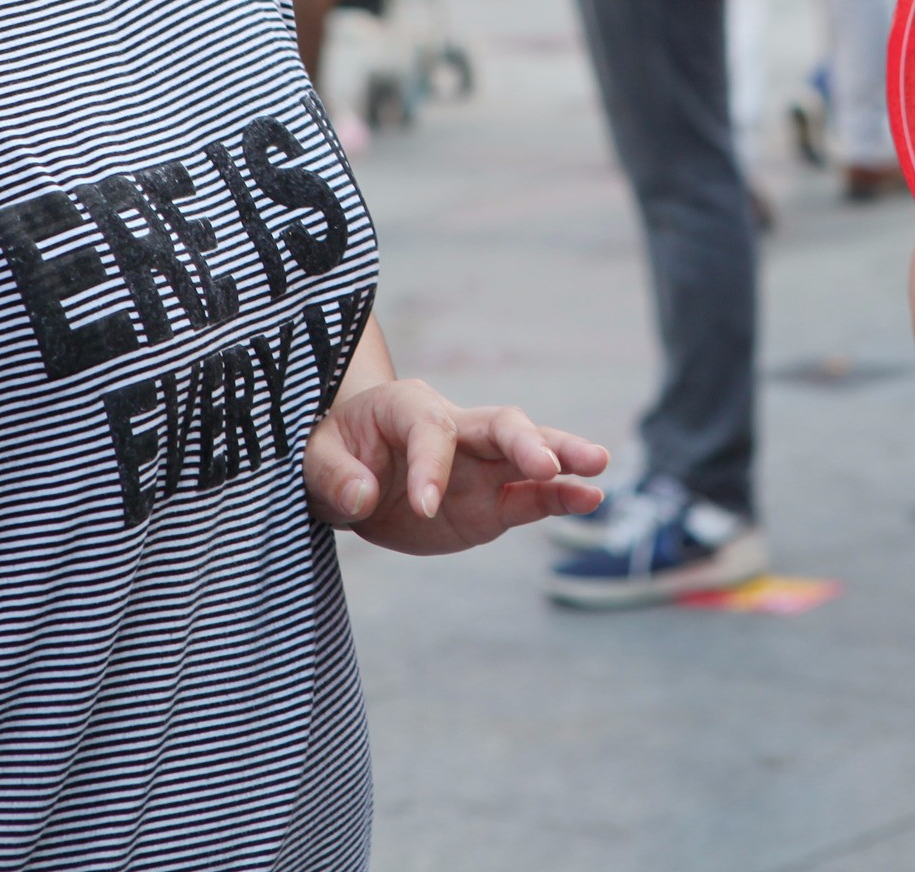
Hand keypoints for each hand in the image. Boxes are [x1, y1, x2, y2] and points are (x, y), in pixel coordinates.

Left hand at [304, 379, 607, 555]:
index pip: (431, 429)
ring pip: (529, 454)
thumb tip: (362, 496)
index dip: (432, 466)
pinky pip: (530, 498)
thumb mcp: (315, 461)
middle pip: (500, 423)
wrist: (348, 477)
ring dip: (563, 458)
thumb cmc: (332, 456)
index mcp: (409, 407)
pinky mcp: (491, 501)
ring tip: (598, 467)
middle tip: (550, 465)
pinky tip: (591, 499)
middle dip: (527, 442)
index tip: (423, 507)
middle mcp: (455, 427)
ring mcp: (479, 465)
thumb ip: (335, 476)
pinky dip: (560, 498)